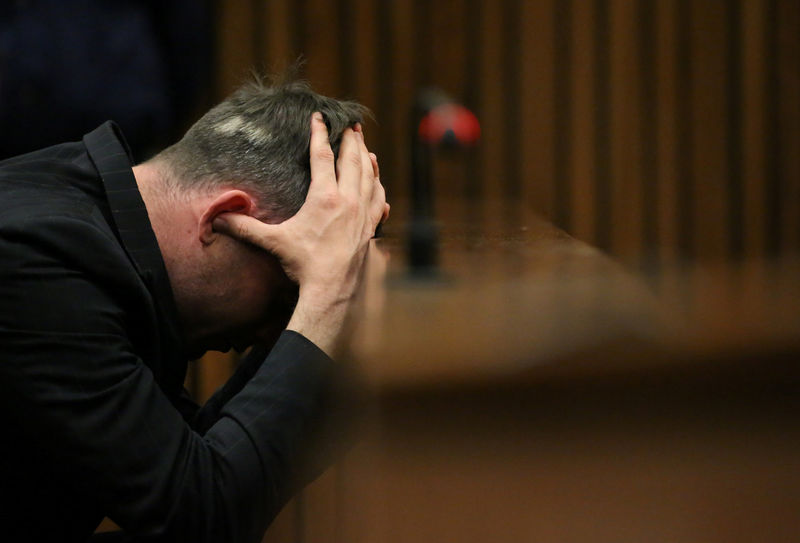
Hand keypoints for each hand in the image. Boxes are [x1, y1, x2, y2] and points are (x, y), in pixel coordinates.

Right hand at [213, 113, 387, 354]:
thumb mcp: (273, 242)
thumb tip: (217, 220)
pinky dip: (379, 186)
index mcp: (325, 197)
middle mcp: (348, 200)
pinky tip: (378, 183)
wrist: (332, 289)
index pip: (322, 156)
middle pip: (353, 160)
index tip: (319, 117)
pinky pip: (379, 200)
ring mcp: (363, 213)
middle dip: (351, 140)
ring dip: (367, 159)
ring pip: (369, 177)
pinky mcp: (370, 228)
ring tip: (364, 146)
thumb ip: (245, 228)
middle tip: (351, 124)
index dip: (320, 134)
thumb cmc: (304, 264)